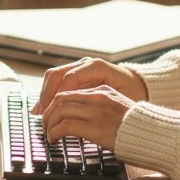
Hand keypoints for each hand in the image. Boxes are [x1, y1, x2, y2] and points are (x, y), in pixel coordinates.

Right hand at [31, 58, 147, 114]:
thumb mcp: (119, 97)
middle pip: (56, 74)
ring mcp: (78, 69)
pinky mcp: (74, 77)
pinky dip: (48, 95)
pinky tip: (42, 109)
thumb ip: (100, 100)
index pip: (70, 77)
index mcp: (96, 67)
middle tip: (44, 115)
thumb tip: (82, 110)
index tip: (55, 111)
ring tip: (42, 114)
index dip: (60, 94)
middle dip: (47, 95)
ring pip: (52, 77)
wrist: (137, 85)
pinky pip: (56, 82)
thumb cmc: (131, 92)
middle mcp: (84, 65)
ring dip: (45, 95)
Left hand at [40, 84, 135, 151]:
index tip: (50, 115)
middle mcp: (98, 98)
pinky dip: (55, 132)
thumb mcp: (119, 109)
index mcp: (103, 91)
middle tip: (45, 125)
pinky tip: (54, 139)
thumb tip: (83, 119)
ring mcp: (97, 112)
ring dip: (49, 123)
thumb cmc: (138, 127)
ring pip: (60, 110)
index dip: (55, 104)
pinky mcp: (96, 128)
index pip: (70, 91)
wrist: (154, 134)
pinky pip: (65, 126)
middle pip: (61, 98)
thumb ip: (102, 107)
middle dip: (48, 112)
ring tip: (49, 134)